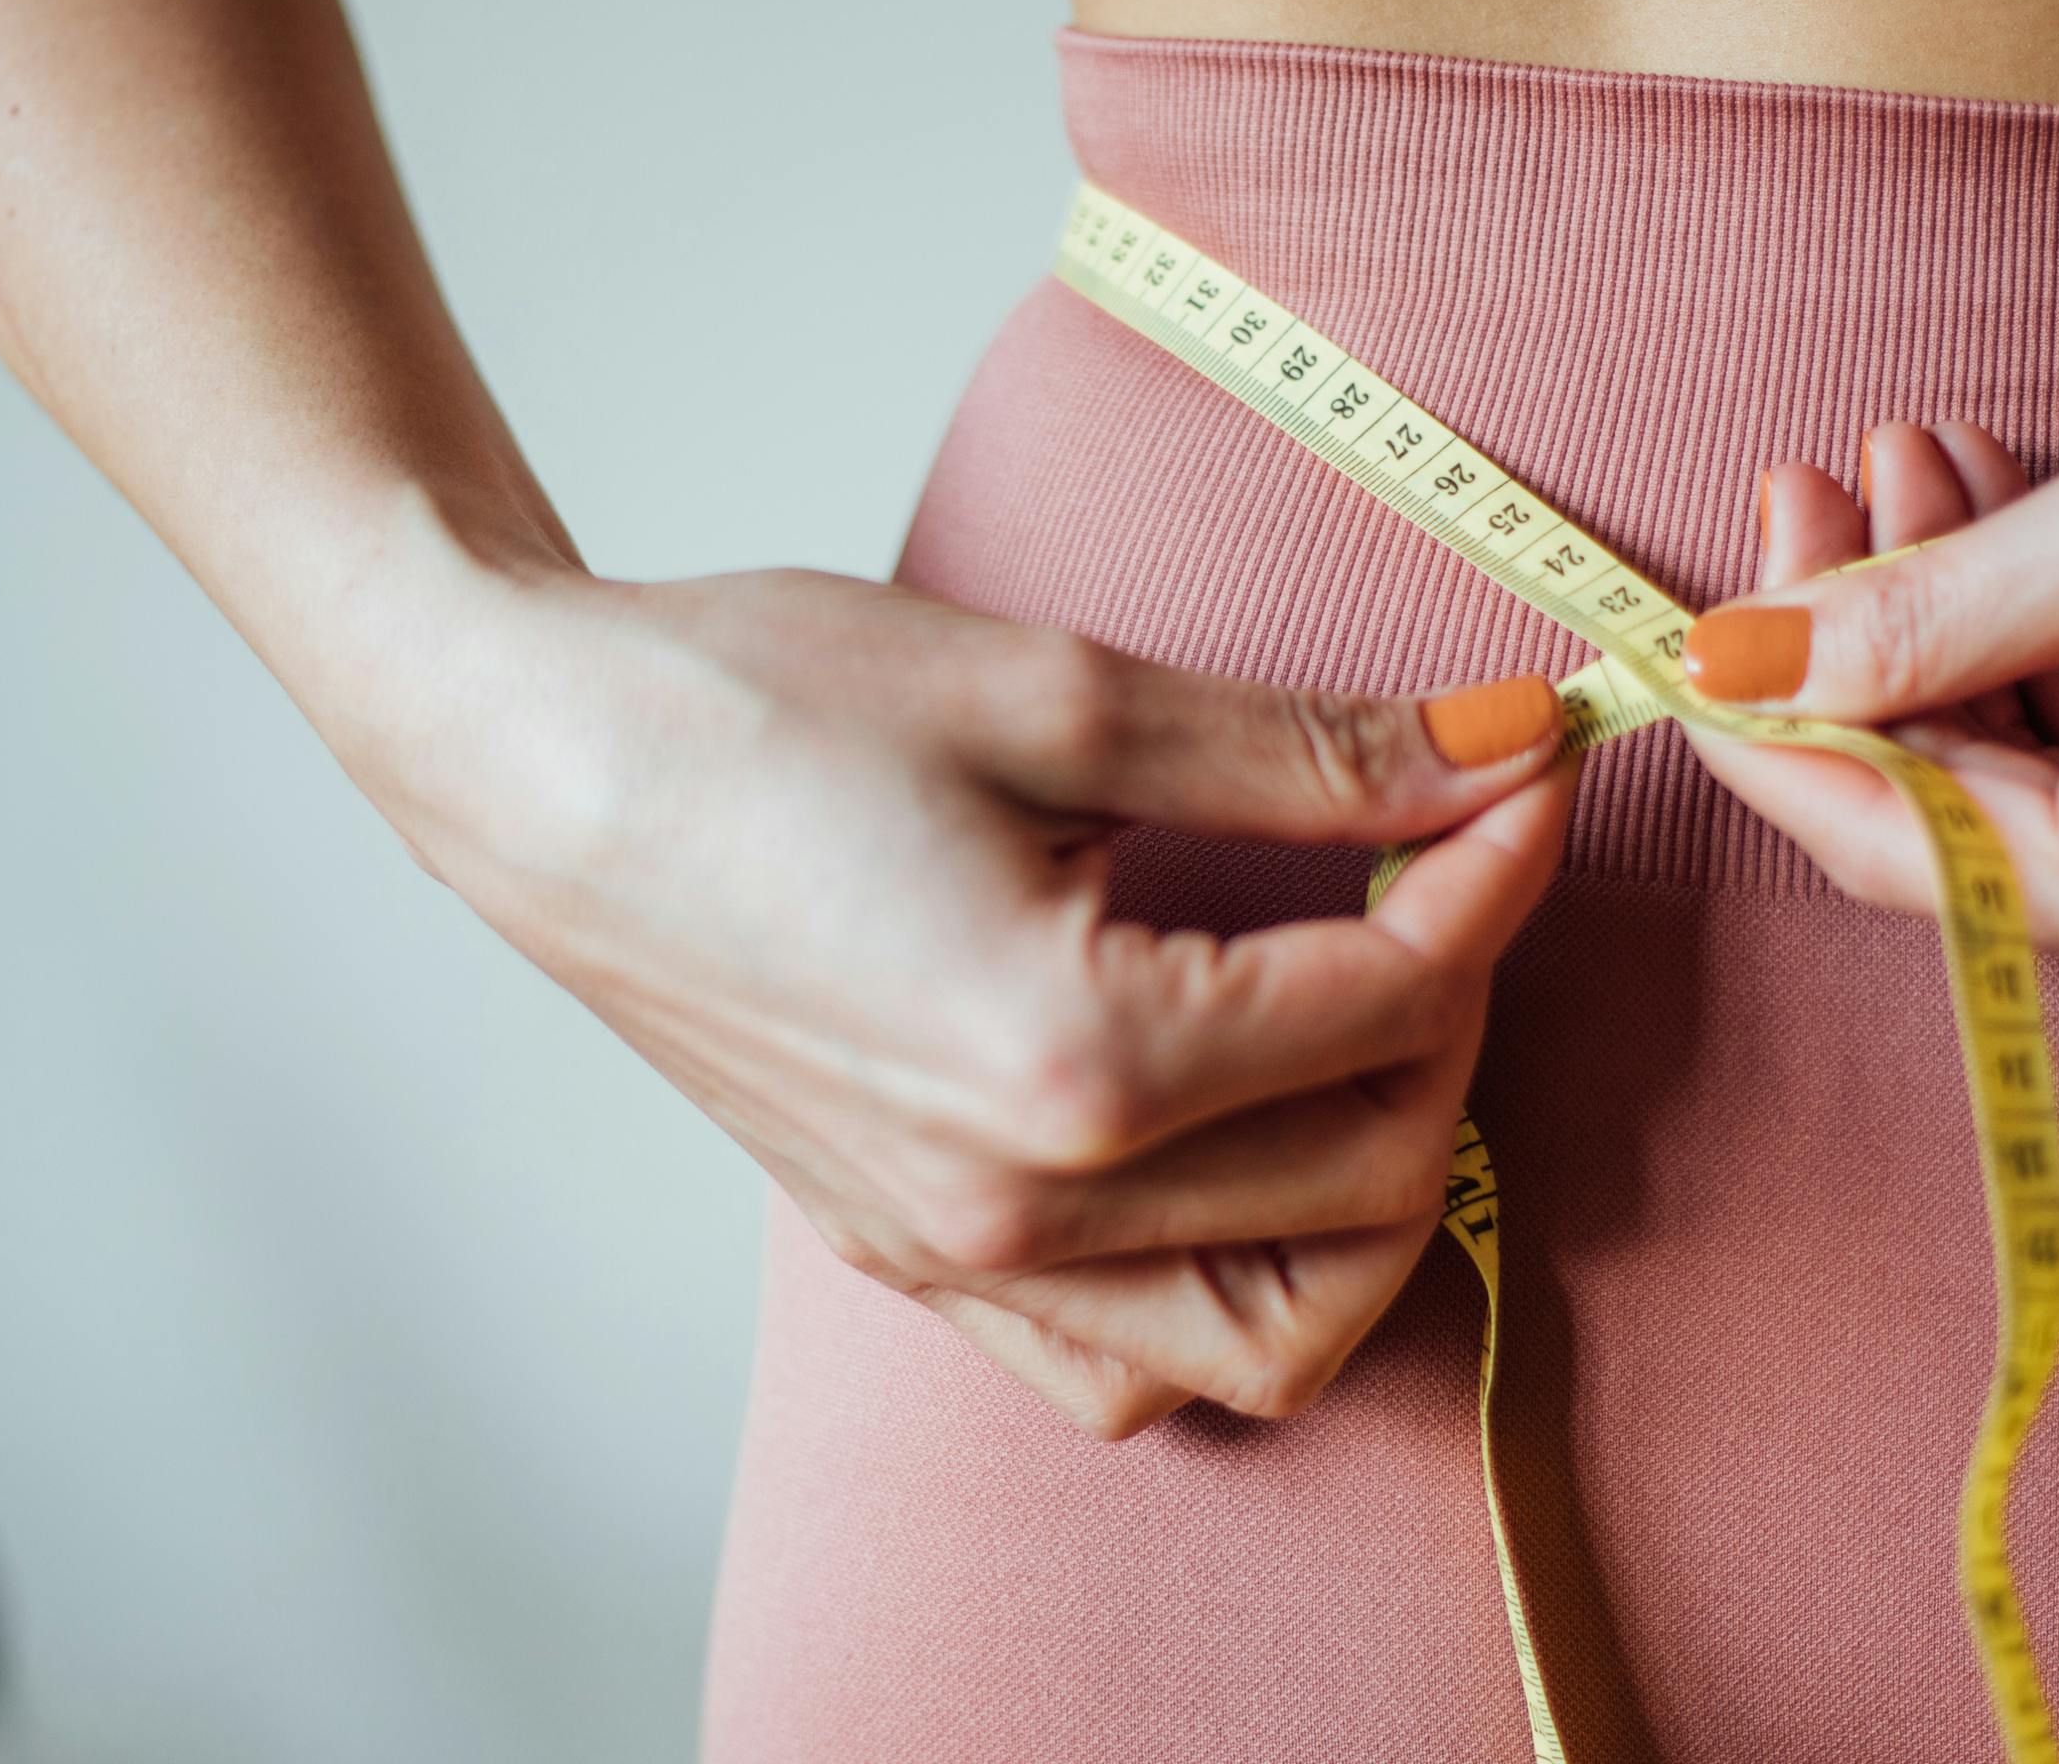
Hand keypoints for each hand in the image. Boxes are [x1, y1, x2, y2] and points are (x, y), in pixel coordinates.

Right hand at [375, 568, 1570, 1433]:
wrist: (528, 765)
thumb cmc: (746, 701)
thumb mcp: (1050, 693)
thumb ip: (1301, 752)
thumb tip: (1493, 744)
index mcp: (1069, 1060)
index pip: (1386, 1000)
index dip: (1494, 868)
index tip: (1529, 761)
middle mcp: (1020, 1206)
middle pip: (1369, 1173)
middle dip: (1457, 1007)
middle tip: (1446, 855)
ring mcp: (957, 1257)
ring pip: (1270, 1335)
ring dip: (1370, 1193)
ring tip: (1363, 1020)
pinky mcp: (906, 1257)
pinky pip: (1125, 1366)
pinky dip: (1227, 1290)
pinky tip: (1232, 1144)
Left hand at [1681, 296, 2058, 1065]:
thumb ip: (1923, 617)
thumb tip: (1735, 667)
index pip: (1896, 846)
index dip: (1768, 730)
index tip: (1681, 622)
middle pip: (1958, 821)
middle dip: (1866, 646)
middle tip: (1818, 480)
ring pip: (2029, 793)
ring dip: (1952, 633)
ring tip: (1911, 465)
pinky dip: (2047, 668)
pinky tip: (1998, 527)